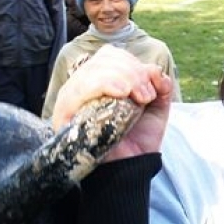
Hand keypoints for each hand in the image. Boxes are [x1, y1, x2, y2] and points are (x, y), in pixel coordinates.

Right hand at [51, 45, 172, 160]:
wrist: (132, 167)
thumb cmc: (139, 137)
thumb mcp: (156, 105)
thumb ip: (158, 83)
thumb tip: (154, 70)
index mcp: (101, 81)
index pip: (109, 56)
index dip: (132, 63)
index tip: (151, 84)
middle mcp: (83, 87)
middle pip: (102, 59)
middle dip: (132, 71)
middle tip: (147, 95)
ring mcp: (71, 100)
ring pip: (93, 70)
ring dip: (123, 77)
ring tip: (140, 98)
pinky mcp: (65, 114)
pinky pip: (80, 89)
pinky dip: (105, 84)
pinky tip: (122, 93)